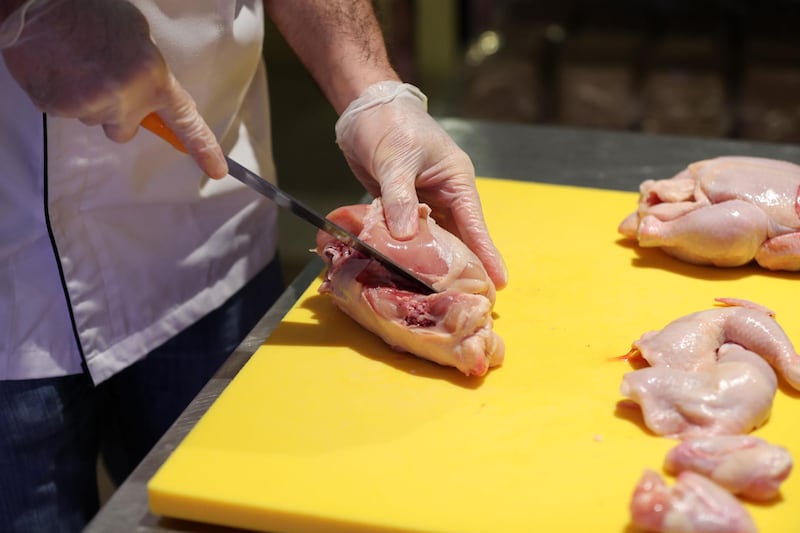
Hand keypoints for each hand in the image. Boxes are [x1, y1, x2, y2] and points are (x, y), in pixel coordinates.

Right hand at [0, 0, 226, 177]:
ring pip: (93, 118)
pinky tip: (57, 66)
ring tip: (75, 62)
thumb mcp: (137, 36)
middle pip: (123, 130)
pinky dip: (59, 92)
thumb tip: (144, 89)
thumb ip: (147, 71)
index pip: (186, 122)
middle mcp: (127, 99)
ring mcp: (92, 107)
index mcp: (153, 79)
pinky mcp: (59, 108)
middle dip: (115, 113)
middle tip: (101, 78)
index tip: (217, 169)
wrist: (41, 4)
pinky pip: (63, 109)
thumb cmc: (89, 12)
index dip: (203, 148)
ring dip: (86, 97)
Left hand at [335, 81, 507, 287]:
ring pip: (432, 239)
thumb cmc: (389, 124)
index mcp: (455, 181)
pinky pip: (408, 234)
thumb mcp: (396, 158)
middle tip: (470, 298)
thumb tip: (407, 235)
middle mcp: (443, 194)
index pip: (474, 223)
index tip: (499, 281)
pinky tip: (405, 272)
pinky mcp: (401, 206)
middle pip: (457, 237)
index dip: (486, 253)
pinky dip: (406, 251)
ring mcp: (423, 202)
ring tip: (439, 294)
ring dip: (432, 263)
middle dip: (462, 266)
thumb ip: (400, 196)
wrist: (363, 109)